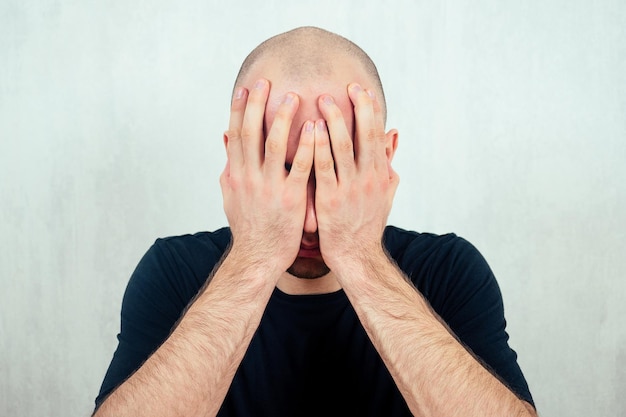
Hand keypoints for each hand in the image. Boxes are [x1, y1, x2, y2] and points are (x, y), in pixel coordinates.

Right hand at [220, 79, 314, 276]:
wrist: (258, 258)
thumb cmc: (248, 226)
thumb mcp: (231, 194)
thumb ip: (230, 165)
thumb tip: (225, 139)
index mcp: (235, 174)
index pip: (235, 134)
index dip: (239, 109)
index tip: (245, 87)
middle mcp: (248, 177)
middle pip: (251, 132)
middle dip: (258, 104)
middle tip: (268, 81)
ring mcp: (269, 187)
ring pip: (274, 144)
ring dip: (283, 118)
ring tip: (294, 96)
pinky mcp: (290, 198)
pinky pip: (300, 167)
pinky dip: (307, 145)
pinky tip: (315, 127)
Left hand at [314, 83, 398, 273]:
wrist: (356, 256)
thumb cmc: (367, 222)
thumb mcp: (385, 191)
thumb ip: (388, 161)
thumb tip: (394, 133)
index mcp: (379, 174)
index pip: (376, 134)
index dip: (370, 110)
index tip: (362, 89)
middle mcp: (368, 178)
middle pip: (363, 135)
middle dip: (355, 107)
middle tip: (345, 86)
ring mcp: (349, 188)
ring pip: (342, 147)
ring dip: (334, 120)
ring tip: (322, 98)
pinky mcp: (330, 199)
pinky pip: (323, 168)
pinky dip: (318, 146)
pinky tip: (310, 129)